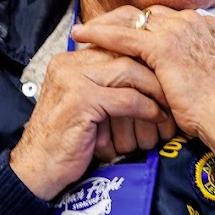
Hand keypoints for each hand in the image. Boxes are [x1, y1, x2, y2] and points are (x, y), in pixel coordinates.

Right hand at [10, 47, 175, 199]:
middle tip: (176, 88)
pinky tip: (158, 118)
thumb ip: (106, 86)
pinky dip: (147, 108)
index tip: (168, 71)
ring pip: (128, 71)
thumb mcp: (86, 106)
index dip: (145, 56)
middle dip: (156, 70)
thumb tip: (147, 76)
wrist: (37, 169)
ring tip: (171, 105)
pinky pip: (125, 98)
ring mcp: (72, 79)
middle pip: (125, 53)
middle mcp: (69, 63)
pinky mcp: (80, 100)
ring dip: (155, 89)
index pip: (116, 44)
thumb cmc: (65, 141)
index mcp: (70, 60)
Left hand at [72, 6, 214, 168]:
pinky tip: (81, 35)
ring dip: (103, 24)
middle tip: (92, 28)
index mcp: (203, 26)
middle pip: (144, 13)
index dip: (135, 24)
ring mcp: (179, 30)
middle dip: (116, 20)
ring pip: (130, 20)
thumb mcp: (202, 77)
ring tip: (81, 31)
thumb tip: (166, 72)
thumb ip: (186, 65)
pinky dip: (99, 34)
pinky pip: (123, 36)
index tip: (116, 30)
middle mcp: (192, 21)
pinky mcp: (164, 46)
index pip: (160, 17)